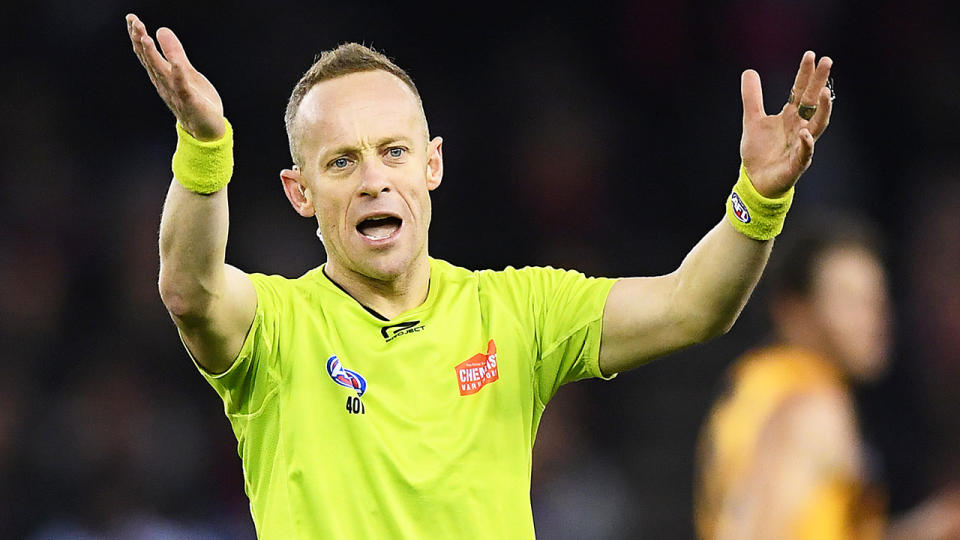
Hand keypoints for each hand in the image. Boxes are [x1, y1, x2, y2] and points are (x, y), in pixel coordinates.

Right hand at [125, 14, 224, 140]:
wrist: (207, 129)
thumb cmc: (195, 100)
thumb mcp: (186, 71)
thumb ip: (175, 52)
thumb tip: (161, 29)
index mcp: (163, 76)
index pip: (146, 53)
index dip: (138, 36)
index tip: (131, 18)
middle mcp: (165, 84)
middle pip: (150, 60)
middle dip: (141, 41)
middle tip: (135, 22)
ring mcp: (176, 94)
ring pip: (162, 72)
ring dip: (153, 56)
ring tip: (147, 38)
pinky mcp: (191, 102)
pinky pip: (183, 88)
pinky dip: (179, 77)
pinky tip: (177, 65)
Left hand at [739, 51, 833, 197]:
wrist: (755, 180)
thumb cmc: (759, 152)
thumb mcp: (752, 120)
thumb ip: (752, 97)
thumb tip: (749, 71)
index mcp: (790, 116)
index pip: (800, 91)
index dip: (805, 74)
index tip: (810, 55)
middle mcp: (800, 127)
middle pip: (812, 102)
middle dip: (820, 83)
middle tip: (827, 61)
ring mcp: (801, 145)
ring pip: (817, 125)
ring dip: (822, 110)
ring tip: (824, 93)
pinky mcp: (797, 164)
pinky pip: (805, 152)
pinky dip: (806, 144)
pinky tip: (805, 133)